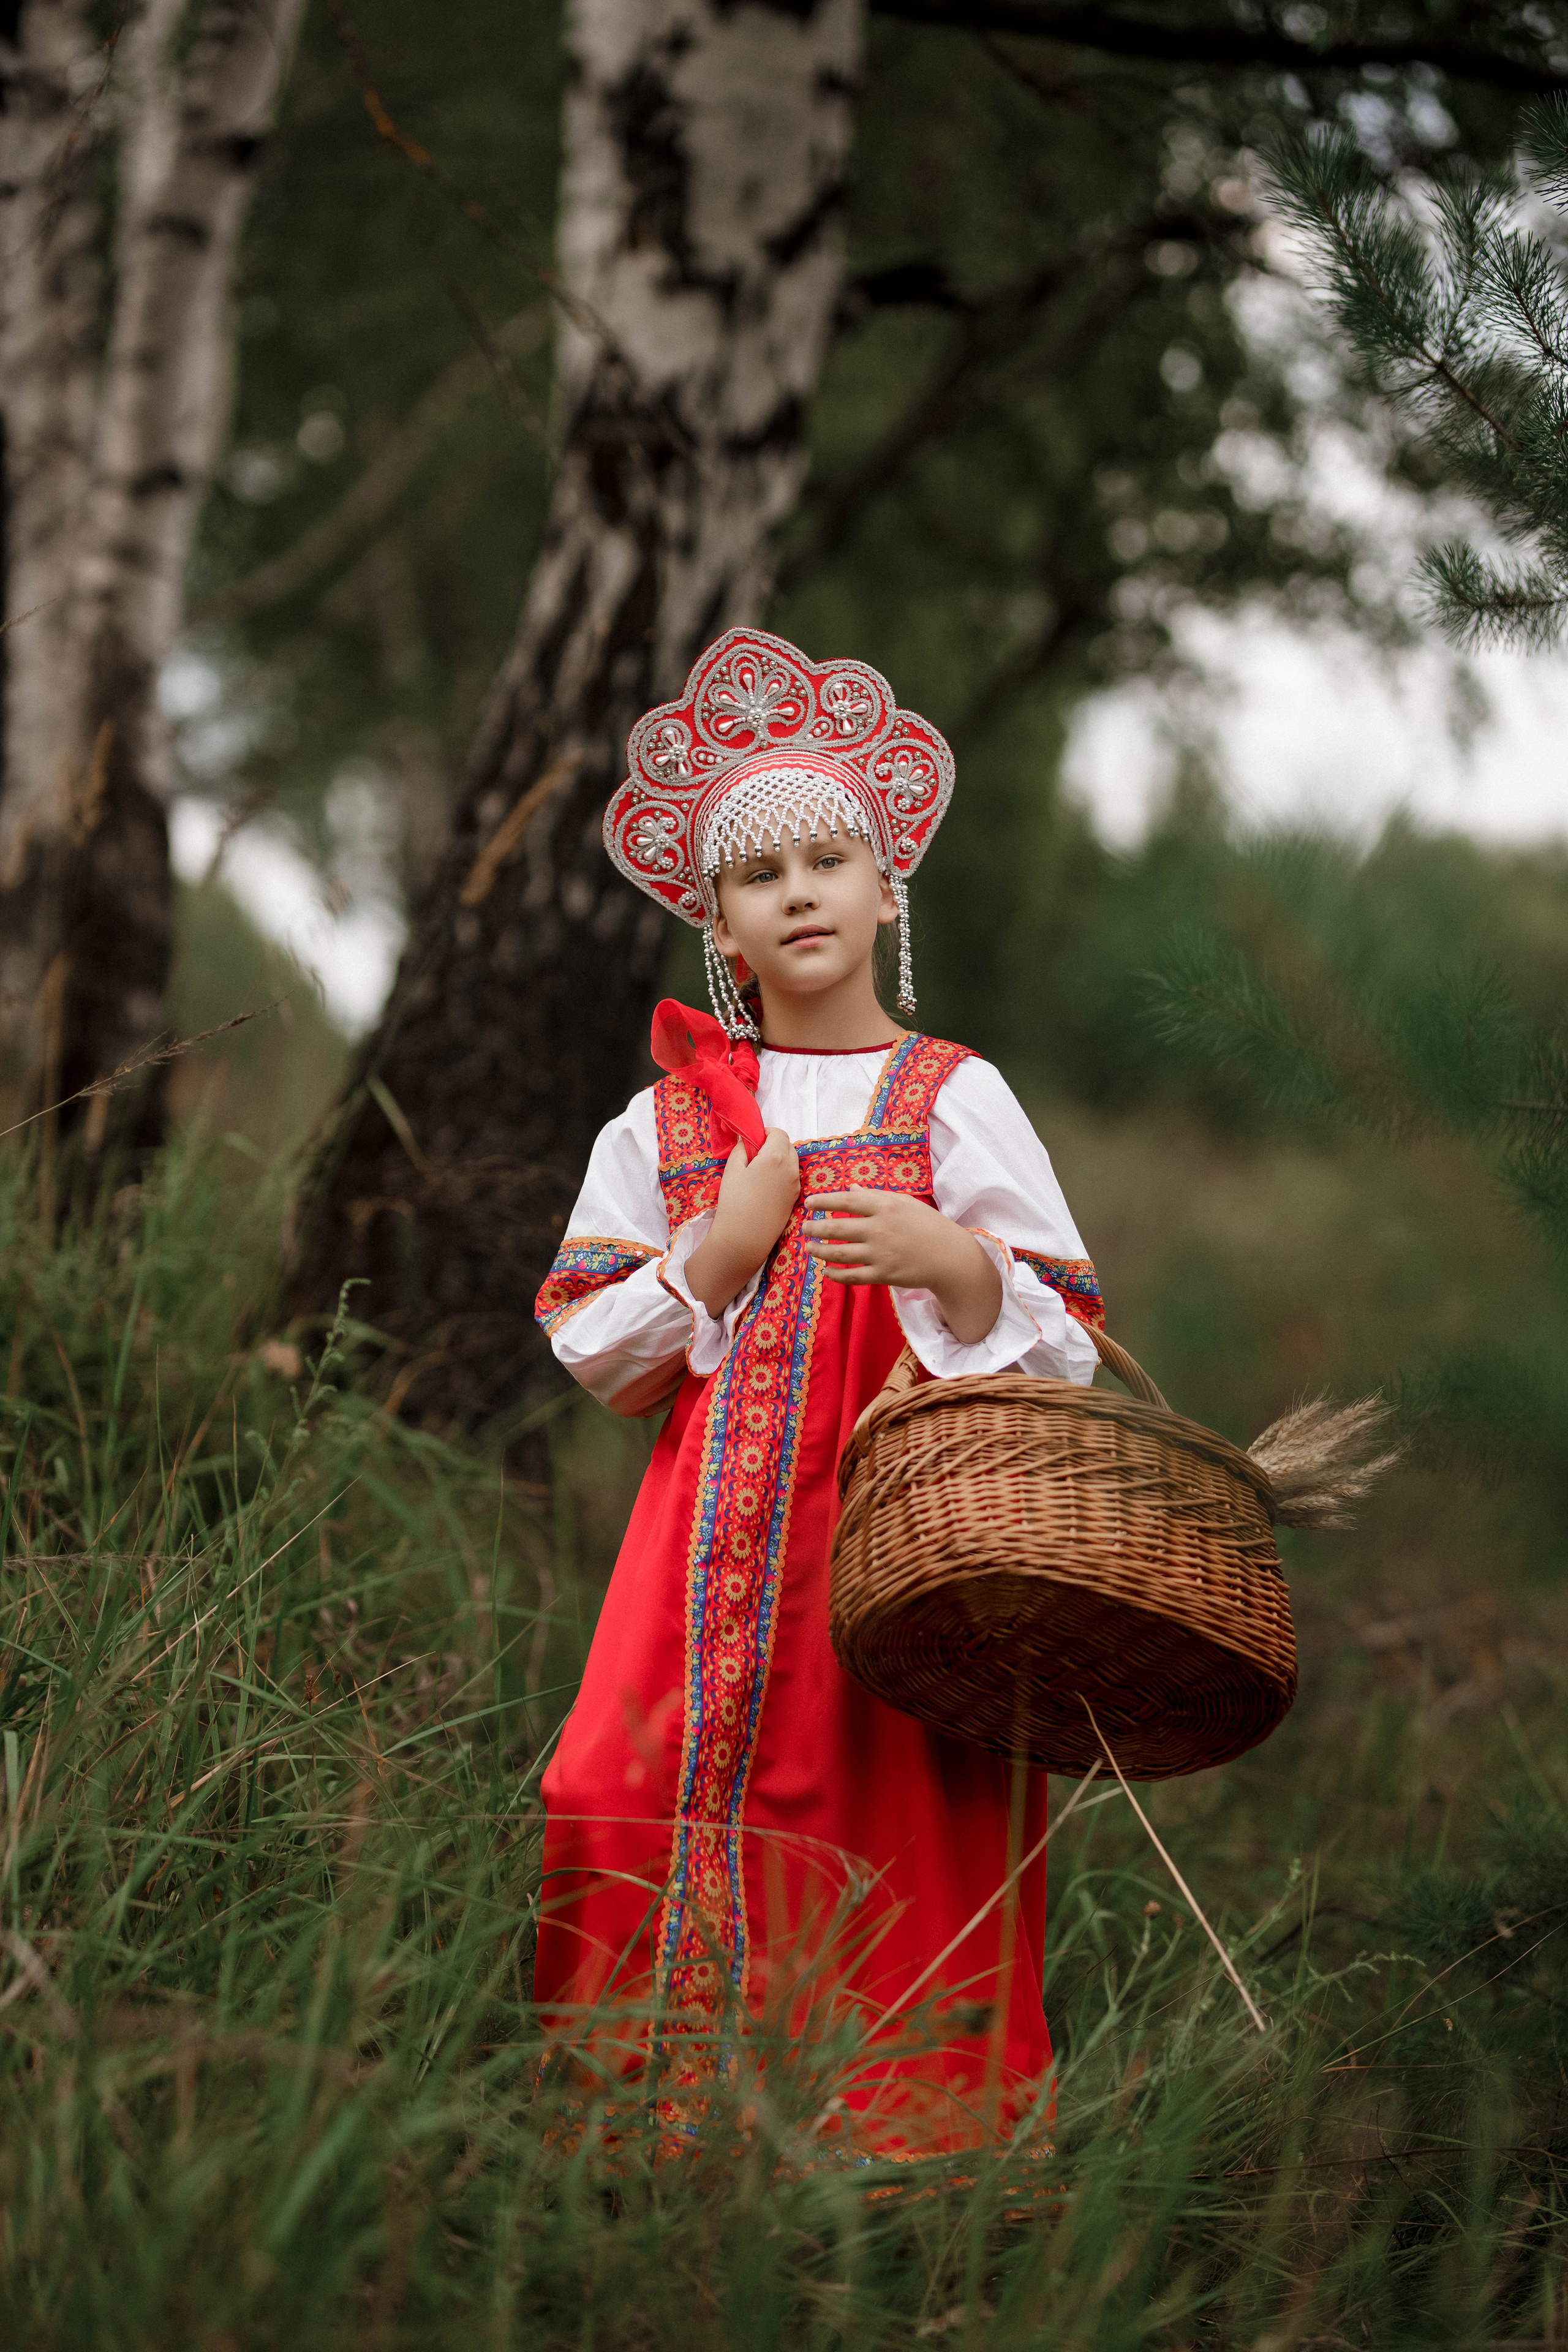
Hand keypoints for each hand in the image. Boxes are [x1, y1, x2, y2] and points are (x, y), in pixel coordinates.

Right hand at [685, 1128, 799, 1317]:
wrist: (745, 1237)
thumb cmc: (735, 1201)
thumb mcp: (732, 1169)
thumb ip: (741, 1149)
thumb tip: (746, 1141)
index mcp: (776, 1156)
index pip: (779, 1133)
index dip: (766, 1132)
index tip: (753, 1140)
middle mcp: (791, 1168)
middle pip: (788, 1146)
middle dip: (774, 1145)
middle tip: (755, 1155)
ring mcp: (795, 1185)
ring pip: (792, 1162)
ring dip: (779, 1159)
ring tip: (759, 1172)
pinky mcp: (795, 1199)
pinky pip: (791, 1178)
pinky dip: (782, 1175)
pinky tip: (765, 1187)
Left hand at [804, 1189, 1003, 1344]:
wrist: (950, 1256)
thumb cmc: (927, 1225)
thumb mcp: (905, 1203)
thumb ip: (876, 1196)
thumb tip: (851, 1188)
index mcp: (885, 1206)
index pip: (846, 1200)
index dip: (823, 1201)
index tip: (808, 1204)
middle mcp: (880, 1228)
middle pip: (837, 1227)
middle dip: (815, 1228)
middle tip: (804, 1228)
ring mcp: (880, 1253)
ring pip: (839, 1253)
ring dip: (819, 1251)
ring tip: (809, 1248)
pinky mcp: (883, 1275)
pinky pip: (852, 1276)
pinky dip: (836, 1274)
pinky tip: (827, 1270)